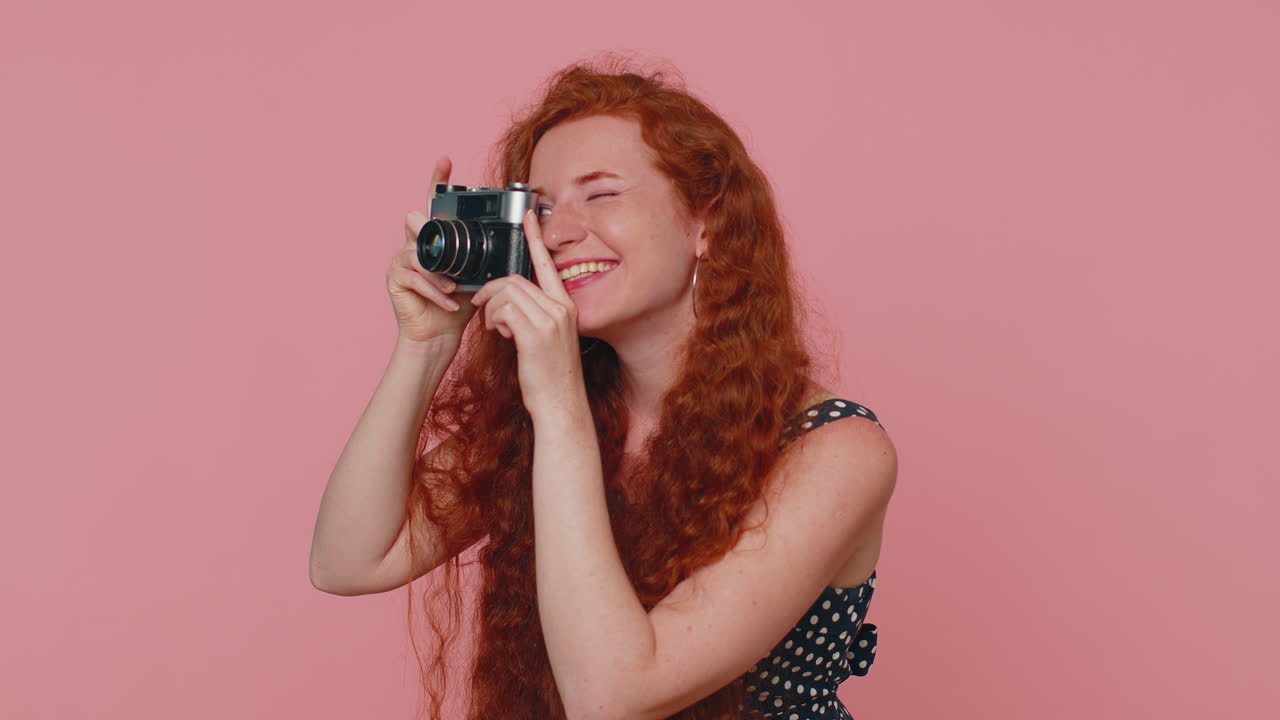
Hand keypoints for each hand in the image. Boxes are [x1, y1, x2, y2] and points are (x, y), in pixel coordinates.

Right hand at [388, 155, 478, 344]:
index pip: (434, 204)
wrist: (439, 336)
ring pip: (417, 251)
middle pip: (416, 220)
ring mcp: (402, 259)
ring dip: (438, 271)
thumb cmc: (459, 306)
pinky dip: (434, 291)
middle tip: (443, 244)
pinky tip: (447, 301)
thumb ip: (484, 259)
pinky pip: (415, 277)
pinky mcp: (395, 278)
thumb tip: (511, 245)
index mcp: (436, 240)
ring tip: (454, 287)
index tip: (446, 160)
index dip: (438, 181)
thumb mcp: (476, 278)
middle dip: (429, 229)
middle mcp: (415, 244)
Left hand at [470, 209, 584, 416]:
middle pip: (516, 278)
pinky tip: (499, 334)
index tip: (528, 216)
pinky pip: (503, 310)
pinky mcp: (535, 333)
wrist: (560, 403)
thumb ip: (533, 315)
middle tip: (481, 306)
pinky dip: (494, 320)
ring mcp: (550, 320)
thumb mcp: (546, 338)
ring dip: (491, 308)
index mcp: (565, 304)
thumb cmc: (550, 374)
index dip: (535, 238)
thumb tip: (507, 304)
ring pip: (507, 292)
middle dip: (492, 289)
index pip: (547, 263)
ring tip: (494, 327)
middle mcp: (560, 307)